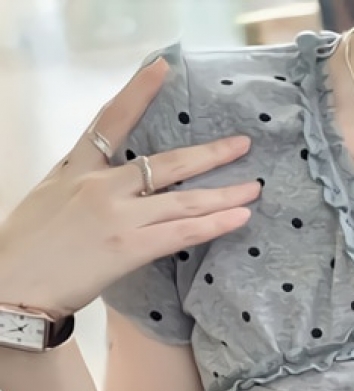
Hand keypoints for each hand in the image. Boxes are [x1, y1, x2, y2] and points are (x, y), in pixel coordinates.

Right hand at [0, 57, 260, 319]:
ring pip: (183, 199)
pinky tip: (240, 218)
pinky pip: (183, 233)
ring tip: (254, 187)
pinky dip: (214, 224)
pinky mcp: (130, 247)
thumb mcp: (49, 198)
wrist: (11, 284)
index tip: (162, 67)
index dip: (138, 91)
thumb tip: (111, 187)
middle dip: (210, 153)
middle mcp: (101, 185)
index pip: (111, 120)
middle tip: (243, 144)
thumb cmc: (27, 249)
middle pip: (166, 162)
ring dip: (224, 193)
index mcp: (77, 168)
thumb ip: (83, 186)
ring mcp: (118, 215)